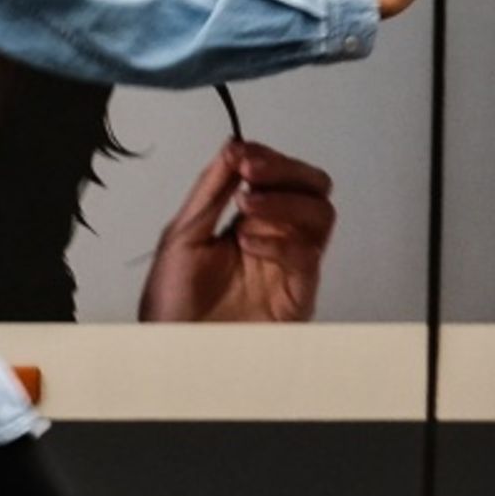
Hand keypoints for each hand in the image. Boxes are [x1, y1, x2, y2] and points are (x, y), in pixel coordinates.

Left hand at [140, 138, 338, 326]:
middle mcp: (273, 236)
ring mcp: (289, 262)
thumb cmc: (174, 302)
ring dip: (283, 201)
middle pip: (311, 188)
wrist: (176, 348)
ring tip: (245, 207)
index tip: (243, 152)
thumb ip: (209, 190)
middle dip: (285, 170)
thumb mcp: (183, 233)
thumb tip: (231, 147)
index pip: (276, 177)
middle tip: (253, 169)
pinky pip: (309, 253)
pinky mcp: (299, 290)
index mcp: (245, 221)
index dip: (267, 158)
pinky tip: (249, 242)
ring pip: (320, 214)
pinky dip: (280, 239)